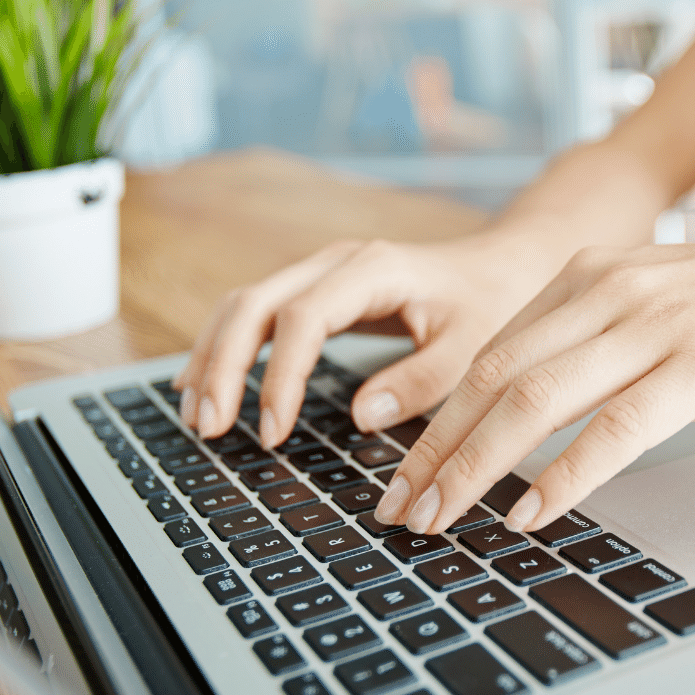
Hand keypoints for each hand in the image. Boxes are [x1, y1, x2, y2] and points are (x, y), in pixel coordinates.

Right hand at [173, 234, 547, 447]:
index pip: (303, 317)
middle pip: (254, 304)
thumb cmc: (487, 305)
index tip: (272, 432)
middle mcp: (336, 262)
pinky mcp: (314, 289)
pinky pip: (254, 312)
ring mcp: (319, 272)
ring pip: (243, 304)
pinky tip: (203, 386)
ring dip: (212, 357)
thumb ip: (421, 380)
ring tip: (197, 417)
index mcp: (373, 270)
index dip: (279, 375)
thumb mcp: (470, 347)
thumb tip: (363, 415)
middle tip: (209, 429)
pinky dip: (224, 347)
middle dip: (222, 366)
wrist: (498, 267)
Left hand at [374, 218, 694, 534]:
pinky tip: (531, 513)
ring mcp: (651, 326)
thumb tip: (521, 404)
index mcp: (583, 274)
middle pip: (493, 379)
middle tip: (398, 511)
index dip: (435, 421)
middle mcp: (604, 291)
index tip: (402, 474)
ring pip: (536, 401)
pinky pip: (615, 428)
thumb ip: (584, 335)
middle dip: (435, 452)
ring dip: (476, 468)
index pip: (486, 355)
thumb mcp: (648, 299)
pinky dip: (564, 475)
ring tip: (439, 520)